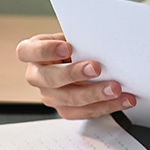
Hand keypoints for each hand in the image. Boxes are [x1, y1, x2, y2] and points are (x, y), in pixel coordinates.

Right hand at [16, 32, 135, 118]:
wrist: (78, 61)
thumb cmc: (74, 46)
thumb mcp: (72, 37)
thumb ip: (78, 40)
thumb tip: (100, 41)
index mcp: (32, 52)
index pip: (27, 52)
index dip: (45, 50)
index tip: (68, 47)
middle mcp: (37, 75)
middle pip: (49, 78)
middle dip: (74, 74)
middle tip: (96, 68)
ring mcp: (49, 95)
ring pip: (68, 99)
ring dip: (95, 94)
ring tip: (115, 89)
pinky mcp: (64, 109)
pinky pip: (83, 112)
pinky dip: (106, 106)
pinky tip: (122, 99)